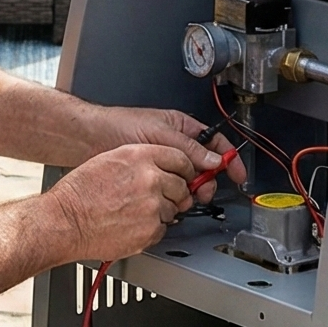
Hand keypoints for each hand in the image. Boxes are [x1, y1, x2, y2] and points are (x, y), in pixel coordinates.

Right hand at [49, 143, 219, 261]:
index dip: (186, 169)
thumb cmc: (79, 192)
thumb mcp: (109, 160)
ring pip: (173, 209)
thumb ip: (140, 161)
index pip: (181, 158)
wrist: (65, 221)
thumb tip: (162, 167)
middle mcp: (150, 179)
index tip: (186, 174)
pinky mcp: (151, 230)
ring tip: (134, 212)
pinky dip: (151, 229)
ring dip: (161, 212)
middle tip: (157, 198)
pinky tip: (131, 224)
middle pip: (182, 186)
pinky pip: (163, 229)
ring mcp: (152, 206)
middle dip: (174, 193)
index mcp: (139, 157)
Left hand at [75, 106, 245, 203]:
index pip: (215, 142)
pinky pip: (171, 188)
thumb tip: (214, 160)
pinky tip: (171, 200)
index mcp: (182, 128)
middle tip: (202, 191)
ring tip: (184, 197)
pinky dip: (174, 196)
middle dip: (207, 180)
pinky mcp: (152, 176)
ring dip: (190, 190)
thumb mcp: (160, 133)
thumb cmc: (118, 126)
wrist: (89, 139)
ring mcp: (164, 162)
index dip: (229, 158)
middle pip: (204, 166)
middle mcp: (175, 145)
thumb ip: (188, 148)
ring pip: (188, 180)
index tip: (238, 175)